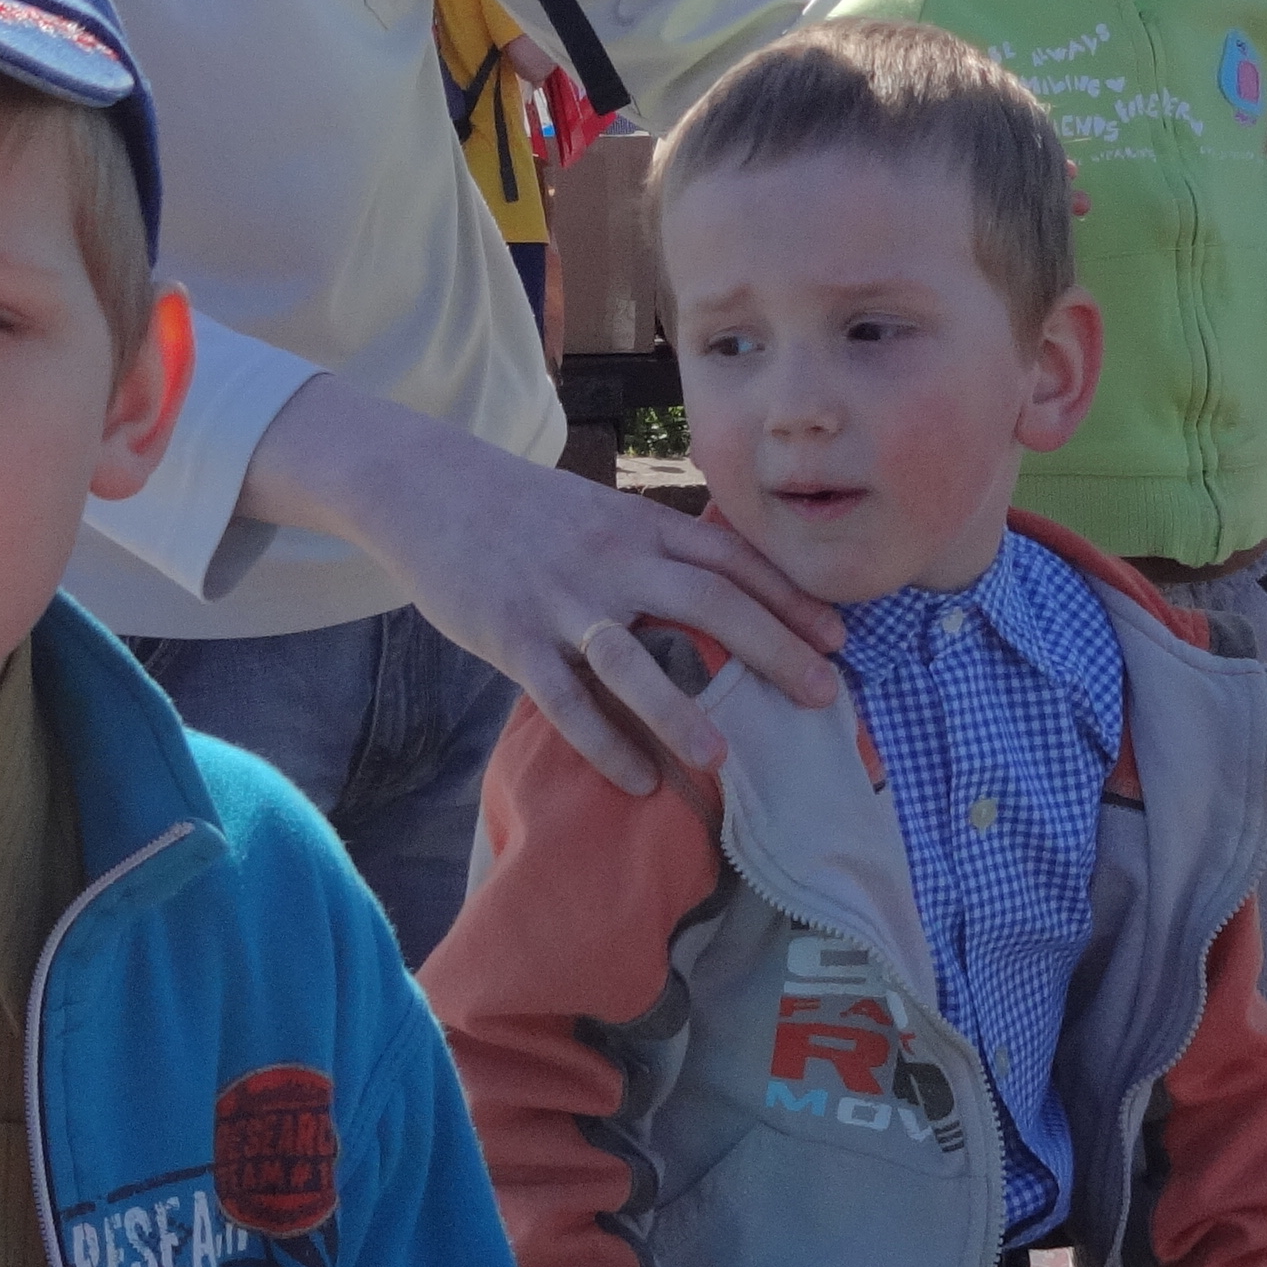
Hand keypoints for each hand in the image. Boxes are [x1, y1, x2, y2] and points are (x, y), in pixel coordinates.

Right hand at [242, 374, 840, 796]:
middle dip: (774, 650)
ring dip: (681, 710)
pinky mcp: (511, 637)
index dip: (790, 597)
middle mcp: (611, 559)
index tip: (839, 636)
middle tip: (824, 696)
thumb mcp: (599, 512)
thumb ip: (653, 550)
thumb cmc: (523, 510)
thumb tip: (720, 594)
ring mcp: (560, 600)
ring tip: (725, 758)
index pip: (730, 559)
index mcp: (639, 526)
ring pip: (631, 659)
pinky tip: (639, 779)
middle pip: (709, 603)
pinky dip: (603, 742)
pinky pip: (564, 698)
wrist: (427, 487)